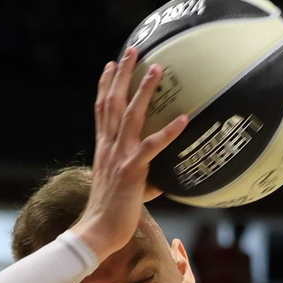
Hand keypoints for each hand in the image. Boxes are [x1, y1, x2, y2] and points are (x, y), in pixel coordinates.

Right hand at [72, 48, 189, 261]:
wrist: (97, 232)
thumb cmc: (110, 215)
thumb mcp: (125, 187)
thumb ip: (141, 175)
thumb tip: (163, 177)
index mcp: (103, 149)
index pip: (101, 110)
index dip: (104, 85)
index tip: (110, 65)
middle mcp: (108, 147)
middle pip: (111, 103)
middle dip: (122, 75)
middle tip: (132, 51)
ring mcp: (119, 157)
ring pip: (130, 115)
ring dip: (143, 90)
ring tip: (157, 69)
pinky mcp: (132, 170)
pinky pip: (153, 146)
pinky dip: (169, 132)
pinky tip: (185, 118)